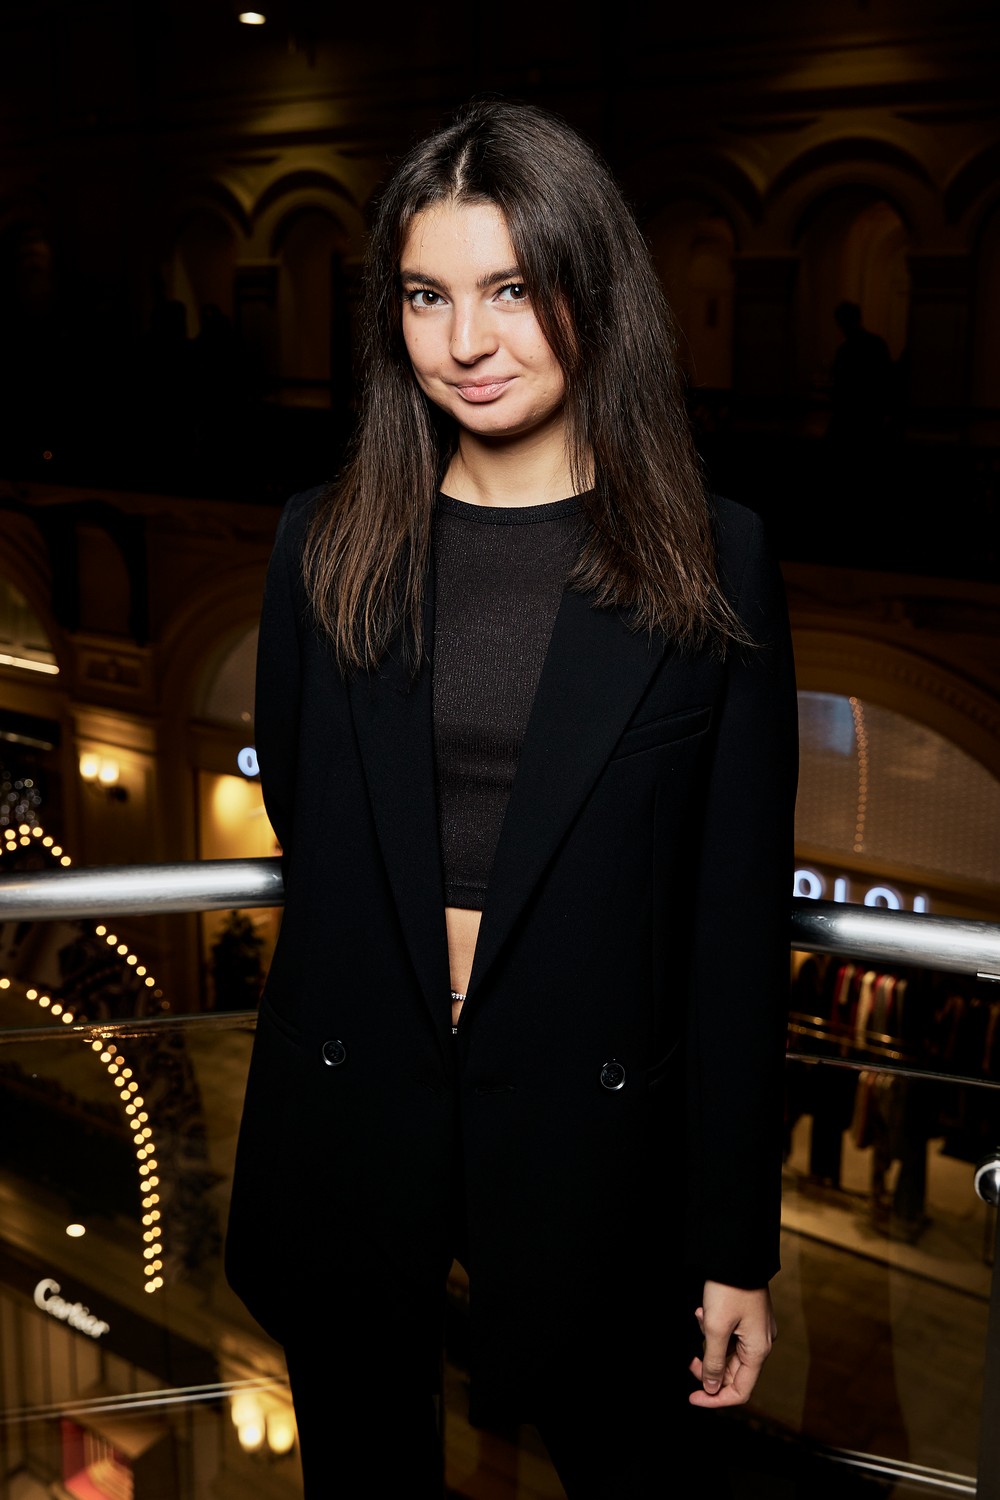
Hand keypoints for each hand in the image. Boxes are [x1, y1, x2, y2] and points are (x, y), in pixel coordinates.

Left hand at [688, 1280, 775, 1407]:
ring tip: (700, 1318)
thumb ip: (713, 1362)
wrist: (737, 1253)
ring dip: (709, 1343)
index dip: (715, 1398)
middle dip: (709, 1368)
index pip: (740, 1391)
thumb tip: (712, 1388)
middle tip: (689, 1360)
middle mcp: (761, 1343)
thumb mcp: (715, 1328)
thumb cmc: (728, 1289)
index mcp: (757, 1350)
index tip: (692, 1397)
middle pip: (734, 1373)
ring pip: (729, 1352)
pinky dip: (714, 1329)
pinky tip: (704, 1311)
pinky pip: (730, 1334)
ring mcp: (756, 1329)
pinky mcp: (749, 1317)